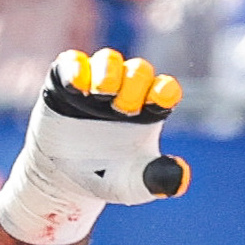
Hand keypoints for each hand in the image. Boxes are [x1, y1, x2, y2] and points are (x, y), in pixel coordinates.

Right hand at [0, 48, 188, 244]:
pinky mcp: (65, 81)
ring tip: (102, 92)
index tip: (159, 101)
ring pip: (108, 59)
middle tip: (123, 109)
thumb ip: (157, 180)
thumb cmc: (106, 177)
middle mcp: (125, 90)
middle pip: (138, 71)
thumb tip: (181, 178)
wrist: (63, 180)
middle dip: (134, 85)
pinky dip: (76, 69)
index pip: (164, 89)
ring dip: (108, 71)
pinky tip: (77, 86)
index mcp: (149, 110)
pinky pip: (73, 63)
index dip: (164, 91)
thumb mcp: (133, 185)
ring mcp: (95, 82)